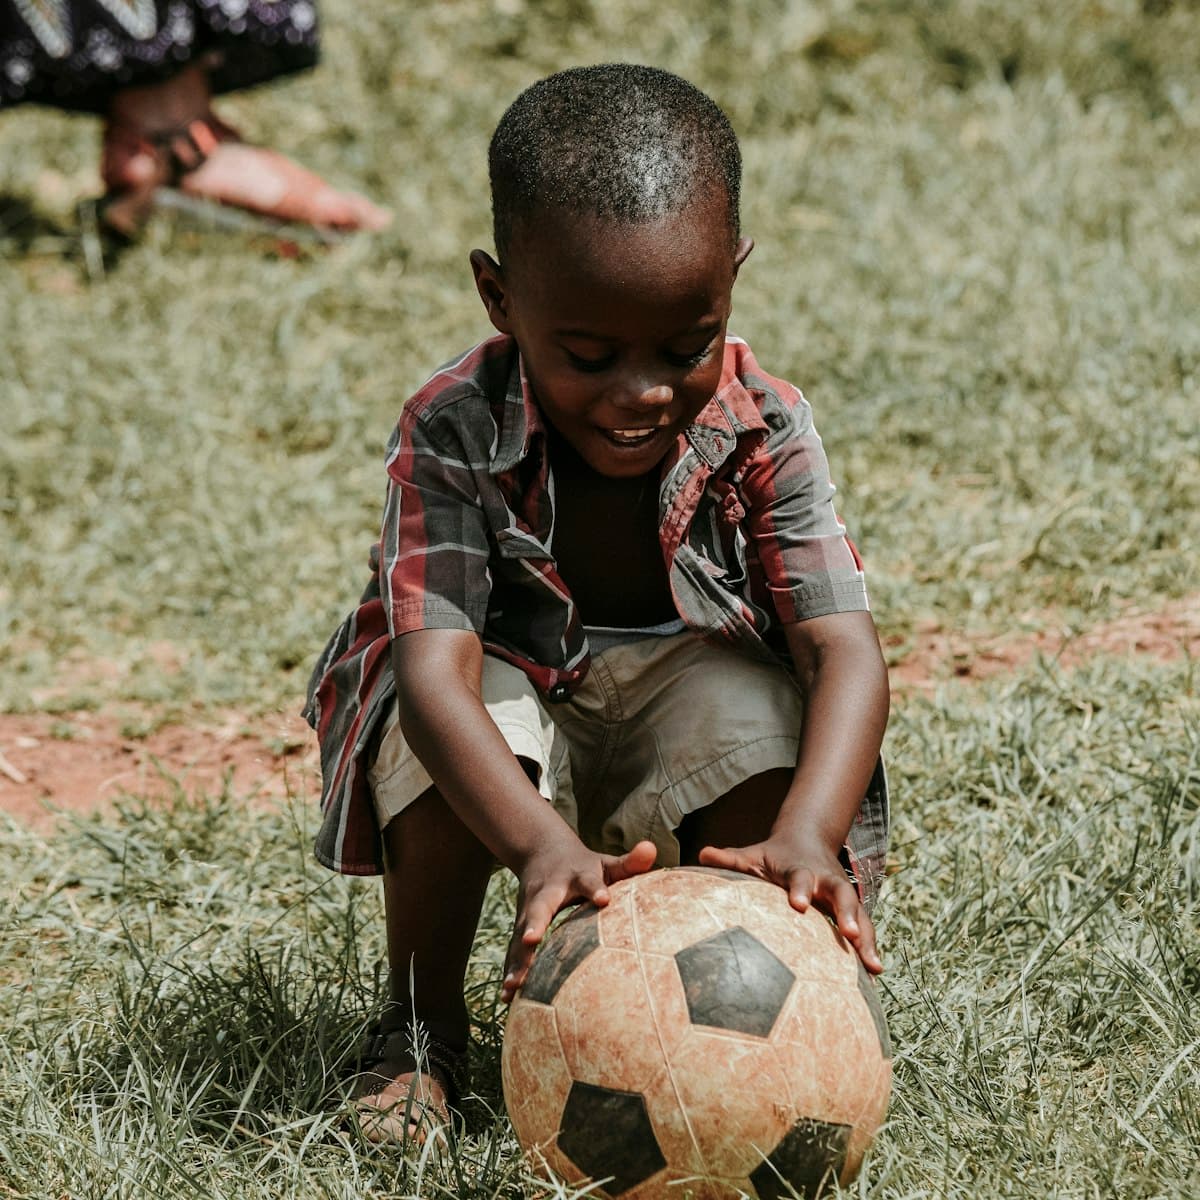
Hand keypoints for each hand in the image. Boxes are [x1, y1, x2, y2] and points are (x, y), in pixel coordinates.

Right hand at [502, 838, 656, 1002]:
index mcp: (575, 876)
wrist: (540, 851)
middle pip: (540, 907)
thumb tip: (651, 848)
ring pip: (520, 934)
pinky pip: (514, 950)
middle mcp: (547, 892)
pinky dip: (511, 971)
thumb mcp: (606, 862)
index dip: (596, 889)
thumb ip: (630, 862)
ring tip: (513, 986)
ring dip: (517, 959)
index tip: (604, 899)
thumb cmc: (585, 866)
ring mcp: (529, 910)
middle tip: (532, 940)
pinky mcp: (520, 927)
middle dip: (535, 923)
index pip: (588, 881)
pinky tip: (507, 997)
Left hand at [698, 835, 882, 973]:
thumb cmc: (772, 857)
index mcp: (800, 869)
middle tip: (850, 934)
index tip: (797, 905)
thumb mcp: (752, 855)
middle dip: (846, 913)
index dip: (800, 889)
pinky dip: (870, 950)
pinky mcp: (851, 911)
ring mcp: (842, 896)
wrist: (807, 842)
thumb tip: (701, 854)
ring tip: (873, 968)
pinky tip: (874, 977)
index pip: (800, 877)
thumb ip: (729, 860)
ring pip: (860, 914)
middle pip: (841, 894)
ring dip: (867, 939)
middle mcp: (826, 881)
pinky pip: (864, 931)